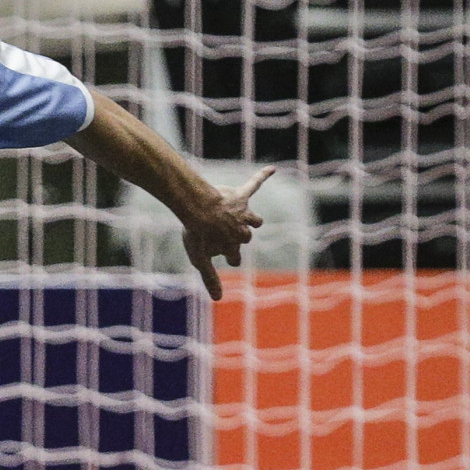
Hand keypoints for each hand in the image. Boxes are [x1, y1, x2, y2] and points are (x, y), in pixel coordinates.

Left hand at [178, 166, 270, 300]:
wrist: (198, 208)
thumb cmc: (197, 233)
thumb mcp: (200, 259)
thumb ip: (209, 278)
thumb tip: (218, 300)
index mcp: (232, 246)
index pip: (235, 257)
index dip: (230, 258)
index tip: (228, 259)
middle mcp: (242, 231)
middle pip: (245, 238)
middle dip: (239, 238)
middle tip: (225, 234)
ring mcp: (243, 214)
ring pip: (254, 219)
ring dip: (250, 220)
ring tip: (242, 217)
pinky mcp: (241, 196)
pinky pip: (254, 184)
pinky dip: (263, 177)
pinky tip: (272, 169)